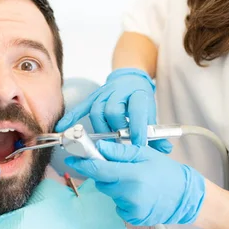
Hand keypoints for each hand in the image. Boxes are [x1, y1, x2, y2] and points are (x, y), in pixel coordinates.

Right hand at [56, 68, 171, 152]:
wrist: (130, 77)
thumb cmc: (140, 99)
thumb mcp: (151, 113)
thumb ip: (156, 134)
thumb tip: (164, 151)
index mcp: (138, 94)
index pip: (137, 111)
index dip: (138, 130)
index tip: (139, 145)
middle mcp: (119, 91)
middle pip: (113, 111)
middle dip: (116, 130)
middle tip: (120, 144)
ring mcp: (104, 92)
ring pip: (97, 111)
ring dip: (101, 129)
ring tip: (106, 141)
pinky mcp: (93, 96)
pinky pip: (81, 107)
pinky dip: (71, 118)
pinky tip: (63, 128)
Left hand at [65, 140, 204, 225]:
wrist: (186, 197)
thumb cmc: (166, 172)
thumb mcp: (145, 154)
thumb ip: (120, 151)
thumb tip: (98, 147)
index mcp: (132, 175)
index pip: (98, 169)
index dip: (82, 163)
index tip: (71, 158)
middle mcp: (129, 194)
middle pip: (101, 182)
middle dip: (104, 173)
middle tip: (119, 167)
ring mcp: (131, 209)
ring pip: (109, 193)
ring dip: (114, 185)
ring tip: (133, 180)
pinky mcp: (132, 218)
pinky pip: (117, 204)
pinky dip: (121, 197)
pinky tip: (136, 193)